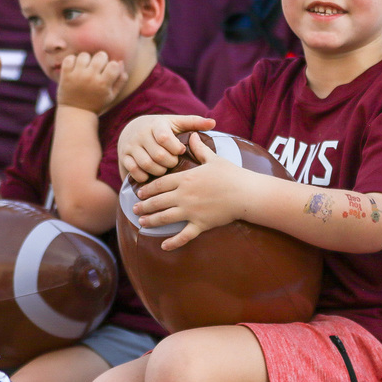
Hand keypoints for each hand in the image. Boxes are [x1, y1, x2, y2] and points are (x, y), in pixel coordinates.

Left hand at [56, 52, 126, 114]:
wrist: (76, 112)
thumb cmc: (97, 103)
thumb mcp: (112, 95)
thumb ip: (121, 80)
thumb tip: (120, 62)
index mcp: (103, 84)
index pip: (113, 64)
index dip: (112, 65)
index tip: (108, 71)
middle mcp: (90, 78)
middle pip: (100, 55)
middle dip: (101, 59)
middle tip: (97, 67)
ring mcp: (77, 76)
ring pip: (84, 55)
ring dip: (86, 59)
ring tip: (86, 67)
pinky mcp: (66, 75)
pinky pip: (69, 58)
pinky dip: (72, 60)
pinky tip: (75, 67)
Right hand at [118, 114, 215, 182]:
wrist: (133, 129)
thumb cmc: (161, 128)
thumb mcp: (176, 123)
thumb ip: (193, 123)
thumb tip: (213, 122)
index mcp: (156, 125)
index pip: (165, 138)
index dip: (176, 148)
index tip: (181, 151)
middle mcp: (141, 134)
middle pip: (158, 155)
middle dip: (170, 163)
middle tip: (174, 163)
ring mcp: (131, 146)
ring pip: (147, 165)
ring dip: (159, 171)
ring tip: (165, 169)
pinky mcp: (124, 157)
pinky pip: (134, 172)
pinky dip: (145, 177)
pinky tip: (152, 175)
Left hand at [133, 132, 249, 250]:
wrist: (246, 193)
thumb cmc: (231, 174)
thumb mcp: (213, 158)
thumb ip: (199, 148)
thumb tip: (192, 135)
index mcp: (186, 178)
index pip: (160, 184)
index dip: (147, 189)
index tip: (139, 193)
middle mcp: (185, 195)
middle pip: (158, 201)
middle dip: (144, 206)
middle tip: (135, 208)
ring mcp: (191, 211)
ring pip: (165, 218)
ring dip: (151, 221)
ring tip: (142, 222)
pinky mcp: (200, 224)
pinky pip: (184, 236)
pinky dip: (173, 242)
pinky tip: (163, 246)